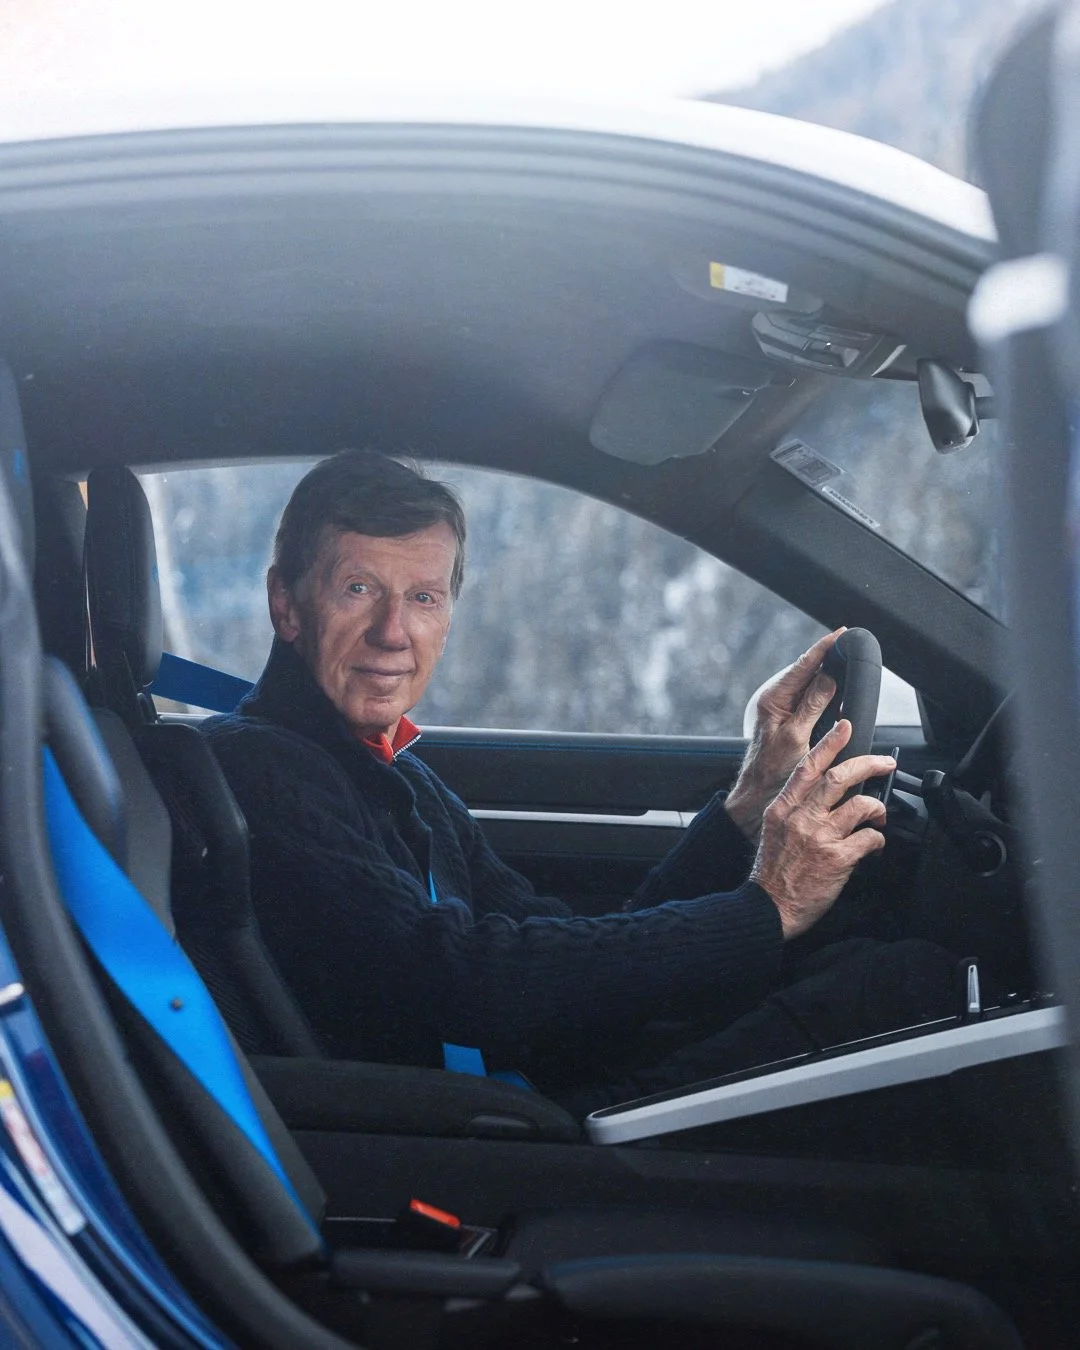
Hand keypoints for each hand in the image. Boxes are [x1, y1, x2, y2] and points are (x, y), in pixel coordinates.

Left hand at [725, 629, 844, 840]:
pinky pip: (809, 698)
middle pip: (806, 669)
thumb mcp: (797, 736)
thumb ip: (811, 706)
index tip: (840, 632)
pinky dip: (824, 693)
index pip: (802, 665)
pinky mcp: (788, 717)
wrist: (759, 791)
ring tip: (845, 661)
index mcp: (774, 699)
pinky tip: (836, 690)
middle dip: (827, 656)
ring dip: (826, 674)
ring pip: (808, 683)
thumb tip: (828, 678)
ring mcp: (781, 707)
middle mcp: (776, 699)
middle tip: (848, 644)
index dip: (823, 648)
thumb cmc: (773, 769)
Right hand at [750, 720, 894, 940]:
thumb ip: (793, 810)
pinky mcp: (837, 858)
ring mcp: (819, 837)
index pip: (808, 766)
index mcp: (782, 808)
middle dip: (868, 765)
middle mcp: (800, 817)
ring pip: (860, 805)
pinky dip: (878, 840)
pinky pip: (869, 839)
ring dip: (878, 808)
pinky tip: (876, 845)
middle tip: (885, 763)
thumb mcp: (773, 831)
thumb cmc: (771, 873)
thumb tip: (821, 797)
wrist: (768, 907)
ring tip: (880, 815)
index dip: (829, 743)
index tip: (845, 727)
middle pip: (839, 778)